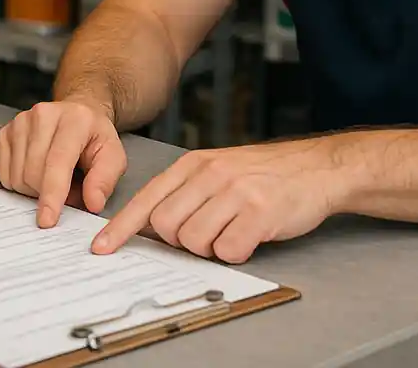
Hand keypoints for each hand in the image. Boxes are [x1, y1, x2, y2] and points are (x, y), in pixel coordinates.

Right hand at [0, 100, 127, 227]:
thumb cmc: (95, 139)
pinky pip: (5, 174)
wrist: (79, 114)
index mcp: (74, 119)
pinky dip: (20, 184)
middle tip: (69, 188)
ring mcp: (21, 121)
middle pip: (33, 172)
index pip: (58, 161)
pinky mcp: (6, 131)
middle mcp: (43, 114)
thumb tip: (93, 203)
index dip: (52, 194)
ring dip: (34, 190)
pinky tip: (36, 173)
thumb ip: (105, 180)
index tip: (47, 221)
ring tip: (54, 178)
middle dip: (48, 194)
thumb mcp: (113, 157)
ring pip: (18, 176)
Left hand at [91, 136, 351, 262]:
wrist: (315, 168)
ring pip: (194, 241)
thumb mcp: (218, 170)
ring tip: (232, 231)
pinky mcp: (260, 212)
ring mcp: (235, 192)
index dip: (122, 227)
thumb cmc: (263, 174)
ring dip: (211, 248)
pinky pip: (229, 250)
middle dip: (180, 241)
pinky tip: (251, 236)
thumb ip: (185, 191)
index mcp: (194, 164)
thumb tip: (151, 226)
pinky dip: (237, 253)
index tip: (102, 247)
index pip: (147, 198)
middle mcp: (210, 174)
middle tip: (207, 233)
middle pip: (166, 225)